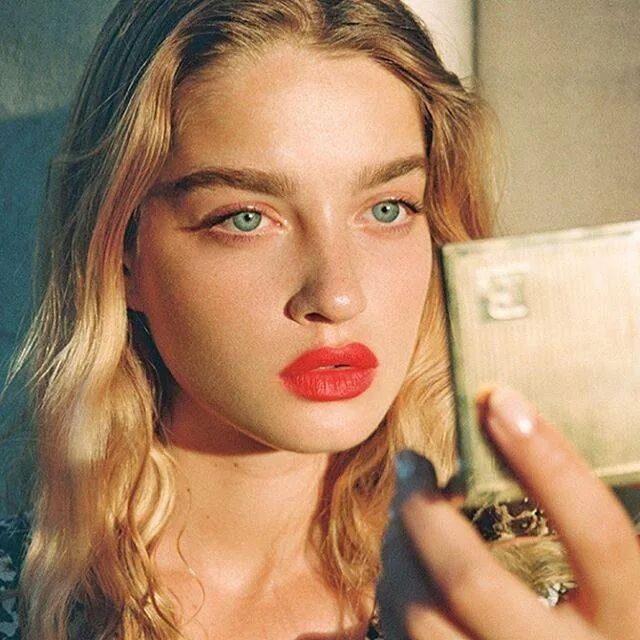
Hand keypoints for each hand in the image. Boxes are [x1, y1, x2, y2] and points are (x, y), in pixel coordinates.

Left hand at [376, 386, 639, 638]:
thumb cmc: (594, 624)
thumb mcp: (610, 587)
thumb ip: (576, 526)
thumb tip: (505, 422)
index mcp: (630, 619)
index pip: (598, 533)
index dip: (548, 460)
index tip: (496, 397)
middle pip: (471, 580)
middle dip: (424, 511)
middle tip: (410, 463)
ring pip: (422, 618)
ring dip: (398, 554)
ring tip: (402, 518)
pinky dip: (392, 594)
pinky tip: (402, 567)